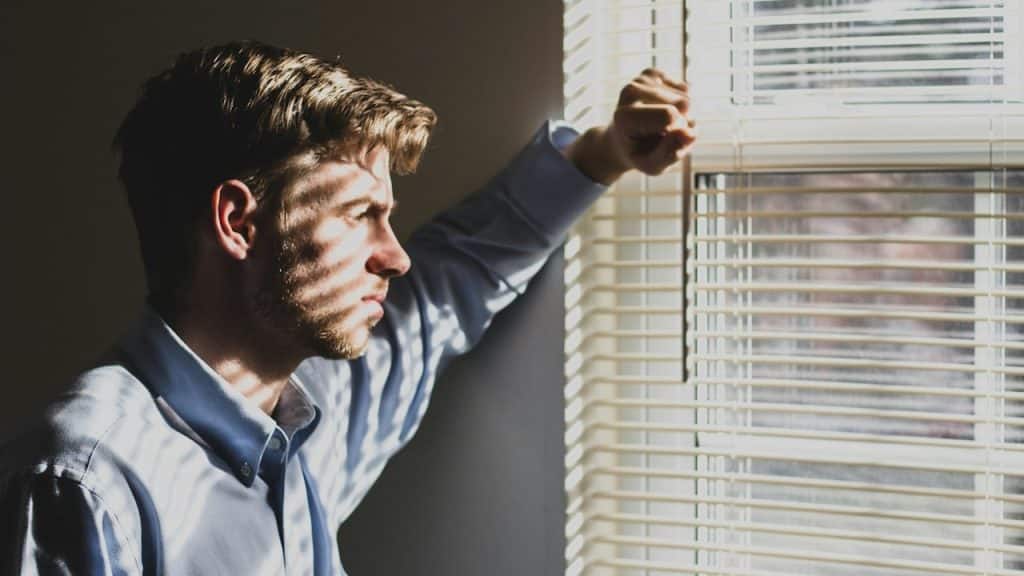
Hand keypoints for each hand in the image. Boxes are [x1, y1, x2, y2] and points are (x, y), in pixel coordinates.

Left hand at [566, 68, 695, 184]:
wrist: (622, 140)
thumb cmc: (638, 154)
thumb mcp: (652, 166)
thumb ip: (670, 154)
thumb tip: (690, 133)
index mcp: (625, 116)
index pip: (671, 115)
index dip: (678, 132)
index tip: (664, 141)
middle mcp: (630, 91)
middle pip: (684, 104)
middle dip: (682, 123)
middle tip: (662, 134)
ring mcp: (640, 80)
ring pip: (687, 97)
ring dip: (682, 116)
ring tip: (662, 125)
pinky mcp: (652, 74)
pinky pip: (685, 89)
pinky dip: (680, 105)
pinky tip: (664, 111)